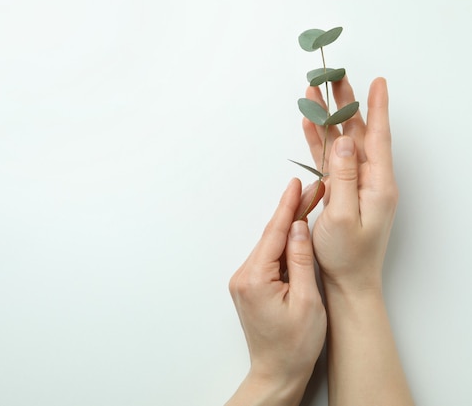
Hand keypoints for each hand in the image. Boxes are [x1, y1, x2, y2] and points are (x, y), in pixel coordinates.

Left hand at [226, 179, 325, 405]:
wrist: (277, 371)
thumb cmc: (295, 345)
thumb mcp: (307, 301)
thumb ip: (301, 260)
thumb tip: (299, 227)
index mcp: (254, 279)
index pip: (273, 234)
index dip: (288, 207)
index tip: (297, 185)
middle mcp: (243, 277)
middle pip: (270, 236)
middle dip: (292, 212)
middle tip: (313, 190)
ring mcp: (244, 281)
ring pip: (270, 246)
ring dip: (289, 227)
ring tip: (310, 205)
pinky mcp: (249, 286)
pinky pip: (268, 258)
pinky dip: (284, 246)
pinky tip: (297, 233)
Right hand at [302, 77, 397, 292]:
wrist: (348, 280)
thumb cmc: (348, 255)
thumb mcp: (343, 216)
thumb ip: (345, 177)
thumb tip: (344, 141)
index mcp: (378, 184)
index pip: (378, 137)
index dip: (376, 108)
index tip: (377, 81)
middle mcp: (369, 180)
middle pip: (357, 133)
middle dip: (345, 104)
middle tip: (335, 77)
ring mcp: (355, 184)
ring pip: (340, 143)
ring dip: (327, 119)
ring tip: (314, 95)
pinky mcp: (341, 191)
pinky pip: (328, 160)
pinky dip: (318, 142)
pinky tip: (309, 127)